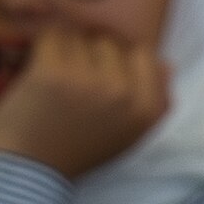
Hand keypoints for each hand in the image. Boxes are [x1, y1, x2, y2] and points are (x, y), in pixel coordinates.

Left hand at [0, 26, 169, 180]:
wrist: (35, 167)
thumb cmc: (82, 148)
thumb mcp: (130, 131)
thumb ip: (154, 100)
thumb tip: (168, 64)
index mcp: (147, 109)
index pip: (144, 54)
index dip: (122, 58)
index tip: (105, 73)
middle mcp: (123, 93)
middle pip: (109, 41)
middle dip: (92, 52)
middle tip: (77, 78)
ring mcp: (89, 81)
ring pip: (79, 36)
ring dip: (66, 49)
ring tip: (59, 76)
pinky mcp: (54, 72)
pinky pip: (52, 36)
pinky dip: (44, 48)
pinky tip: (42, 70)